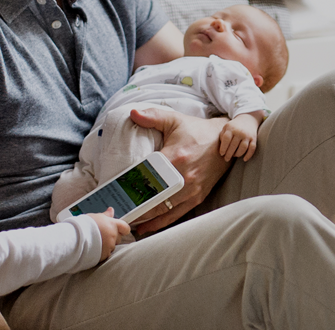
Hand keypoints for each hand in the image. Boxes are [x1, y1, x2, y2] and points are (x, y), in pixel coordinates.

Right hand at [87, 207, 130, 260]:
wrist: (76, 238)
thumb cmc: (84, 225)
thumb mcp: (96, 217)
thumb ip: (106, 215)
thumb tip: (111, 210)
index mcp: (112, 225)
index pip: (125, 227)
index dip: (122, 229)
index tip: (119, 229)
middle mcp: (113, 235)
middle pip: (118, 237)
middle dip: (112, 237)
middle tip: (102, 234)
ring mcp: (110, 246)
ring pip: (112, 246)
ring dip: (106, 244)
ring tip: (95, 241)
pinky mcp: (105, 255)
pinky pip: (106, 253)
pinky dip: (102, 251)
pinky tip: (94, 247)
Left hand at [128, 108, 229, 235]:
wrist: (226, 140)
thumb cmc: (197, 130)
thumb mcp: (174, 120)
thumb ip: (152, 116)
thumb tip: (132, 113)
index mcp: (176, 158)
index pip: (148, 177)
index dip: (131, 187)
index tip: (115, 194)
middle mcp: (184, 177)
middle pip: (154, 198)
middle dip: (135, 207)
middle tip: (117, 213)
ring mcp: (192, 190)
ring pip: (164, 210)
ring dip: (145, 218)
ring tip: (126, 222)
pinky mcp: (198, 196)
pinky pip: (177, 214)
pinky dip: (161, 222)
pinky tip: (146, 227)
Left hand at [219, 113, 261, 161]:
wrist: (248, 119)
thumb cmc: (234, 126)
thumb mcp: (226, 127)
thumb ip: (222, 136)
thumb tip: (221, 148)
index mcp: (231, 128)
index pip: (226, 139)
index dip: (223, 148)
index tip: (221, 154)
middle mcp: (239, 132)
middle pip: (234, 145)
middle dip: (229, 154)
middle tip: (226, 159)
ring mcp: (247, 135)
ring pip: (243, 148)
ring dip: (238, 154)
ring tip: (233, 156)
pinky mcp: (254, 139)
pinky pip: (252, 148)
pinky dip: (249, 155)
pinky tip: (244, 159)